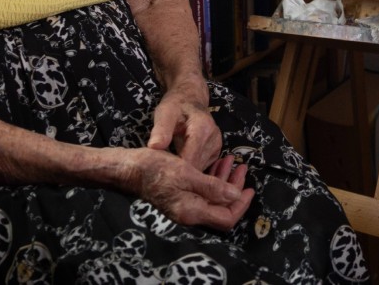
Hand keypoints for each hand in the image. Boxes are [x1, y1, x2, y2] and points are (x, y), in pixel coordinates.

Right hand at [113, 147, 252, 230]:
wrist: (129, 168)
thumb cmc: (155, 168)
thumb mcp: (186, 172)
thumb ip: (212, 187)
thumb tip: (235, 196)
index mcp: (192, 211)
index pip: (225, 217)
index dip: (240, 204)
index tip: (249, 186)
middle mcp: (190, 214)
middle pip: (221, 210)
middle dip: (234, 190)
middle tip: (241, 168)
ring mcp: (184, 207)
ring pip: (212, 200)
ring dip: (224, 182)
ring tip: (231, 161)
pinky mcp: (179, 198)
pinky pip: (203, 194)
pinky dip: (212, 181)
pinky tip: (216, 166)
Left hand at [148, 86, 222, 172]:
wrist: (189, 97)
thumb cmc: (175, 105)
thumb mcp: (165, 113)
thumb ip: (161, 130)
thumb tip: (153, 147)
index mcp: (202, 129)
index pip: (189, 160)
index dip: (174, 170)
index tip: (160, 173)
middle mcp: (214, 140)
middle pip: (196, 167)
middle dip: (179, 173)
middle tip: (163, 171)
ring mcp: (217, 147)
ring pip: (199, 170)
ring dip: (185, 172)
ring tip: (170, 166)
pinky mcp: (215, 153)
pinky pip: (203, 167)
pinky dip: (191, 169)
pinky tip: (179, 163)